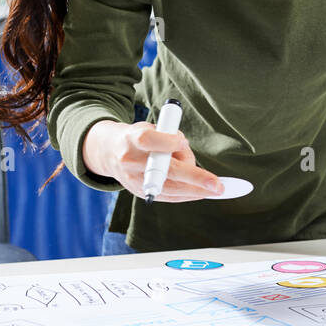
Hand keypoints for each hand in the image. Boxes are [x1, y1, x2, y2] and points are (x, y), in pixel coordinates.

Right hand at [82, 120, 223, 200]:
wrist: (109, 152)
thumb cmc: (138, 137)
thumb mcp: (152, 128)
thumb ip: (170, 139)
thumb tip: (189, 160)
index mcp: (131, 139)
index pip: (148, 140)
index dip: (168, 141)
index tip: (182, 142)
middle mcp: (131, 161)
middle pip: (165, 171)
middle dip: (195, 178)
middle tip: (217, 185)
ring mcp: (134, 180)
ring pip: (170, 189)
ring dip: (196, 190)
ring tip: (215, 189)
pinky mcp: (139, 192)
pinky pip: (167, 197)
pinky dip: (187, 195)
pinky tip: (203, 193)